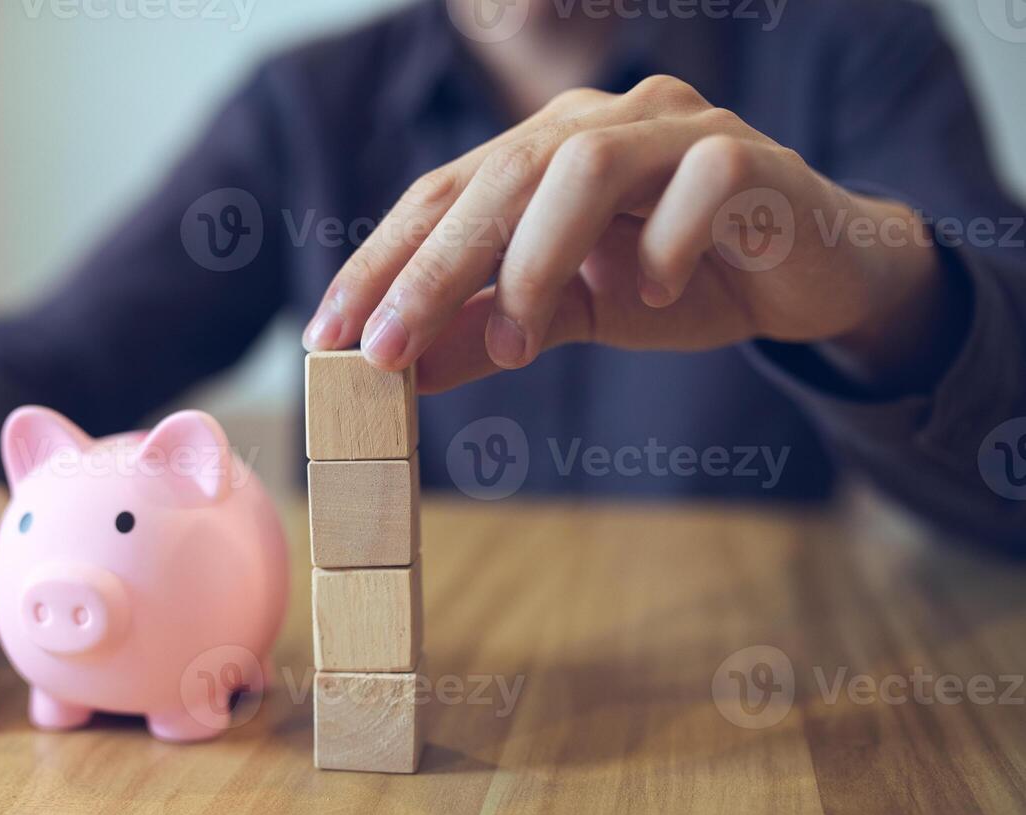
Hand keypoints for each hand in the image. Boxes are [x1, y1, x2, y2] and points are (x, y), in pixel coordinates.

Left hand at [303, 75, 943, 392]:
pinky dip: (666, 242)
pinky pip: (700, 181)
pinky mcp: (749, 155)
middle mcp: (597, 123)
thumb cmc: (678, 281)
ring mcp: (674, 129)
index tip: (328, 338)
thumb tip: (401, 369)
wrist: (807, 270)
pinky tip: (654, 299)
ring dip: (536, 261)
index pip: (440, 197)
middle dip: (431, 269)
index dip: (379, 263)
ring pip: (584, 165)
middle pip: (495, 178)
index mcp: (540, 152)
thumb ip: (489, 331)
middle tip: (386, 352)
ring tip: (515, 346)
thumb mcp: (570, 316)